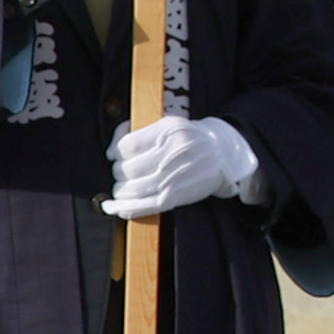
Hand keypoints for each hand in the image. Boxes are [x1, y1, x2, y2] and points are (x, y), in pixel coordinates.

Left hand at [102, 114, 261, 217]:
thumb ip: (137, 130)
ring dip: (120, 191)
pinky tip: (115, 207)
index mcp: (170, 131)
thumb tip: (110, 151)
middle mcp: (173, 153)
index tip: (115, 156)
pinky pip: (145, 206)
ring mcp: (175, 176)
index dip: (116, 152)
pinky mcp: (177, 194)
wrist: (223, 153)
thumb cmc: (189, 138)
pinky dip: (126, 209)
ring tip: (122, 188)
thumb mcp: (168, 124)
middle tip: (122, 173)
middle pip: (128, 169)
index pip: (127, 146)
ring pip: (132, 189)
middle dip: (118, 173)